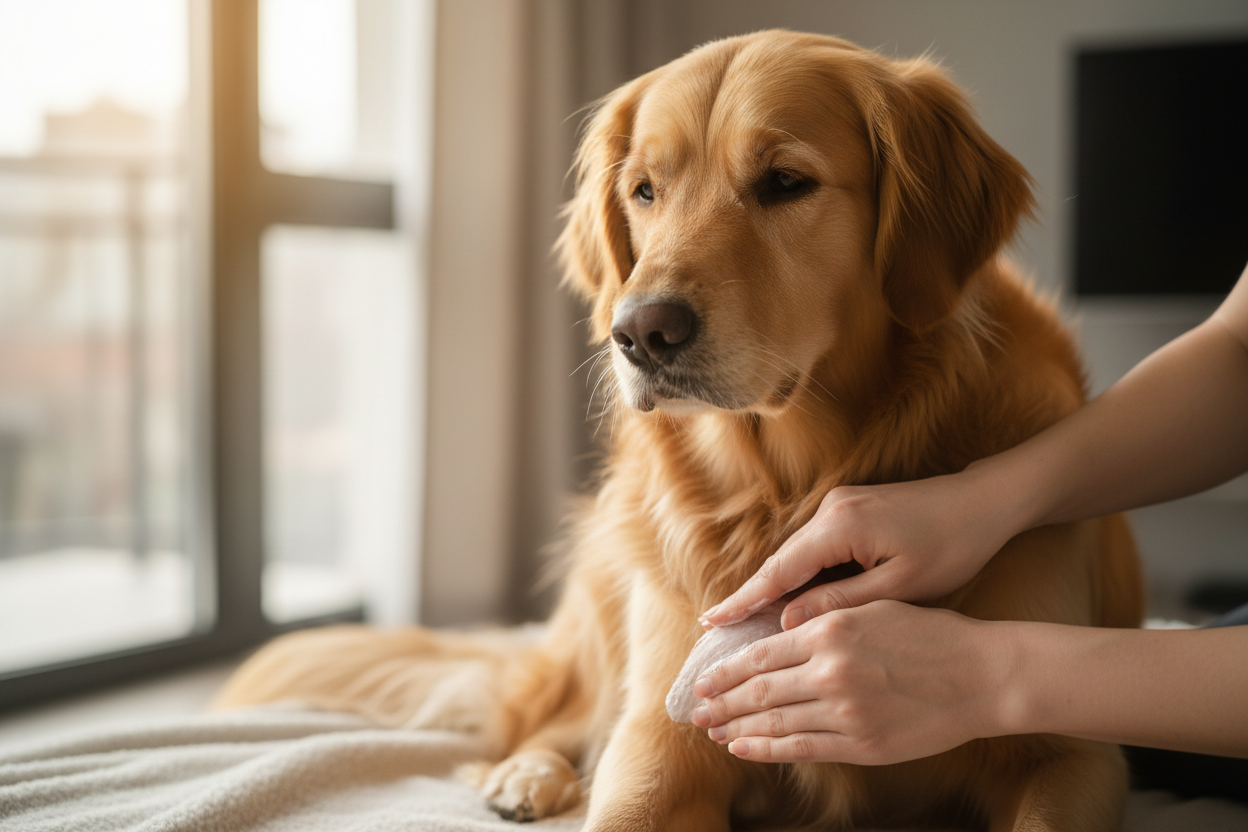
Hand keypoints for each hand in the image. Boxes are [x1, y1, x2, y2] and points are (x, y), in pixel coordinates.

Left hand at [689, 601, 1010, 764]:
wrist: (981, 675)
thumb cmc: (929, 635)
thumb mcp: (871, 610)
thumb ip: (823, 621)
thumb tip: (778, 633)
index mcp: (830, 631)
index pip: (761, 654)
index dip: (726, 671)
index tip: (704, 679)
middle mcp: (831, 671)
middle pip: (759, 692)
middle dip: (722, 703)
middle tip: (696, 710)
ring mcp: (845, 711)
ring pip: (775, 723)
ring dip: (738, 729)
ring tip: (714, 731)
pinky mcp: (862, 743)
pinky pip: (802, 748)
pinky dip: (768, 749)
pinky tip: (745, 748)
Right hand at [699, 473, 1016, 630]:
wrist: (985, 501)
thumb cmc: (953, 546)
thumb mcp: (899, 586)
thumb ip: (841, 603)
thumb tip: (789, 622)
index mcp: (841, 527)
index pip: (780, 572)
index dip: (744, 601)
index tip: (711, 623)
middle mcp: (832, 510)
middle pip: (781, 561)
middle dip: (749, 597)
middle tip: (715, 631)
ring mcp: (840, 505)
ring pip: (797, 554)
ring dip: (773, 586)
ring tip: (742, 621)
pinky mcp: (851, 508)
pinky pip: (813, 546)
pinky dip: (798, 573)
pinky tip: (786, 597)